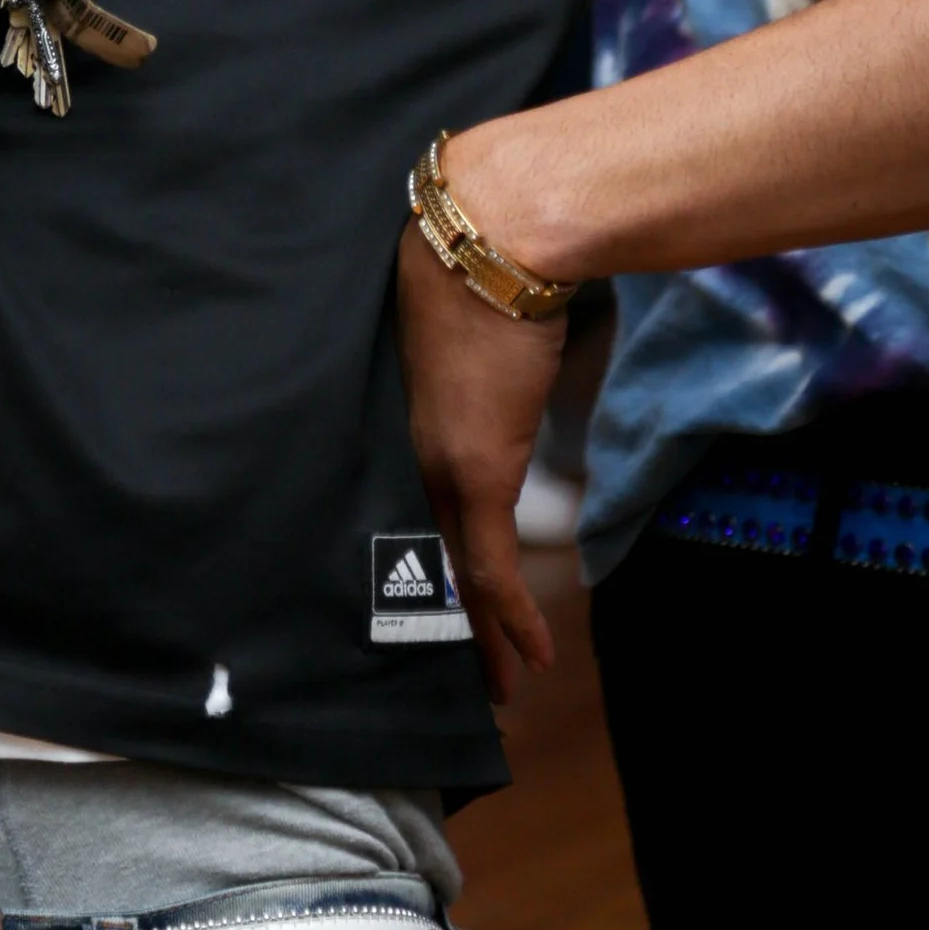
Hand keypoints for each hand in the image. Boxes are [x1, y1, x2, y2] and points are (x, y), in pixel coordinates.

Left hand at [396, 218, 565, 702]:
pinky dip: (511, 616)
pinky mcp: (480, 472)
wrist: (496, 244)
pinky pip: (491, 567)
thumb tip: (480, 357)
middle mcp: (410, 448)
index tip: (428, 602)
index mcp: (397, 417)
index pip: (405, 506)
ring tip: (498, 685)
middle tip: (457, 674)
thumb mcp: (458, 326)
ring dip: (482, 634)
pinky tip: (530, 655)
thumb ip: (457, 360)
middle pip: (422, 554)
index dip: (419, 561)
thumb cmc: (479, 267)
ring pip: (456, 573)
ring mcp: (442, 466)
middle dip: (444, 620)